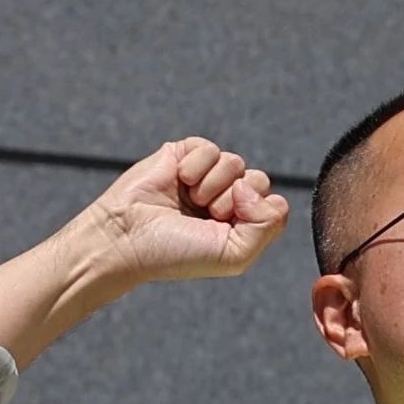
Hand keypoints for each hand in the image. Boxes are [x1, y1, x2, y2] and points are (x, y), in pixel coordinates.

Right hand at [84, 137, 289, 283]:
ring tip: (190, 200)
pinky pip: (209, 148)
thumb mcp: (235, 255)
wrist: (129, 237)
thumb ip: (267, 225)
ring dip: (213, 185)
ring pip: (236, 163)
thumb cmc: (177, 253)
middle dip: (235, 199)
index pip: (274, 206)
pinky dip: (196, 166)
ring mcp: (206, 177)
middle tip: (208, 214)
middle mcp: (227, 201)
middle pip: (260, 181)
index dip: (258, 213)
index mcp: (241, 226)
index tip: (229, 226)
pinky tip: (179, 181)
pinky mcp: (184, 156)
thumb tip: (251, 184)